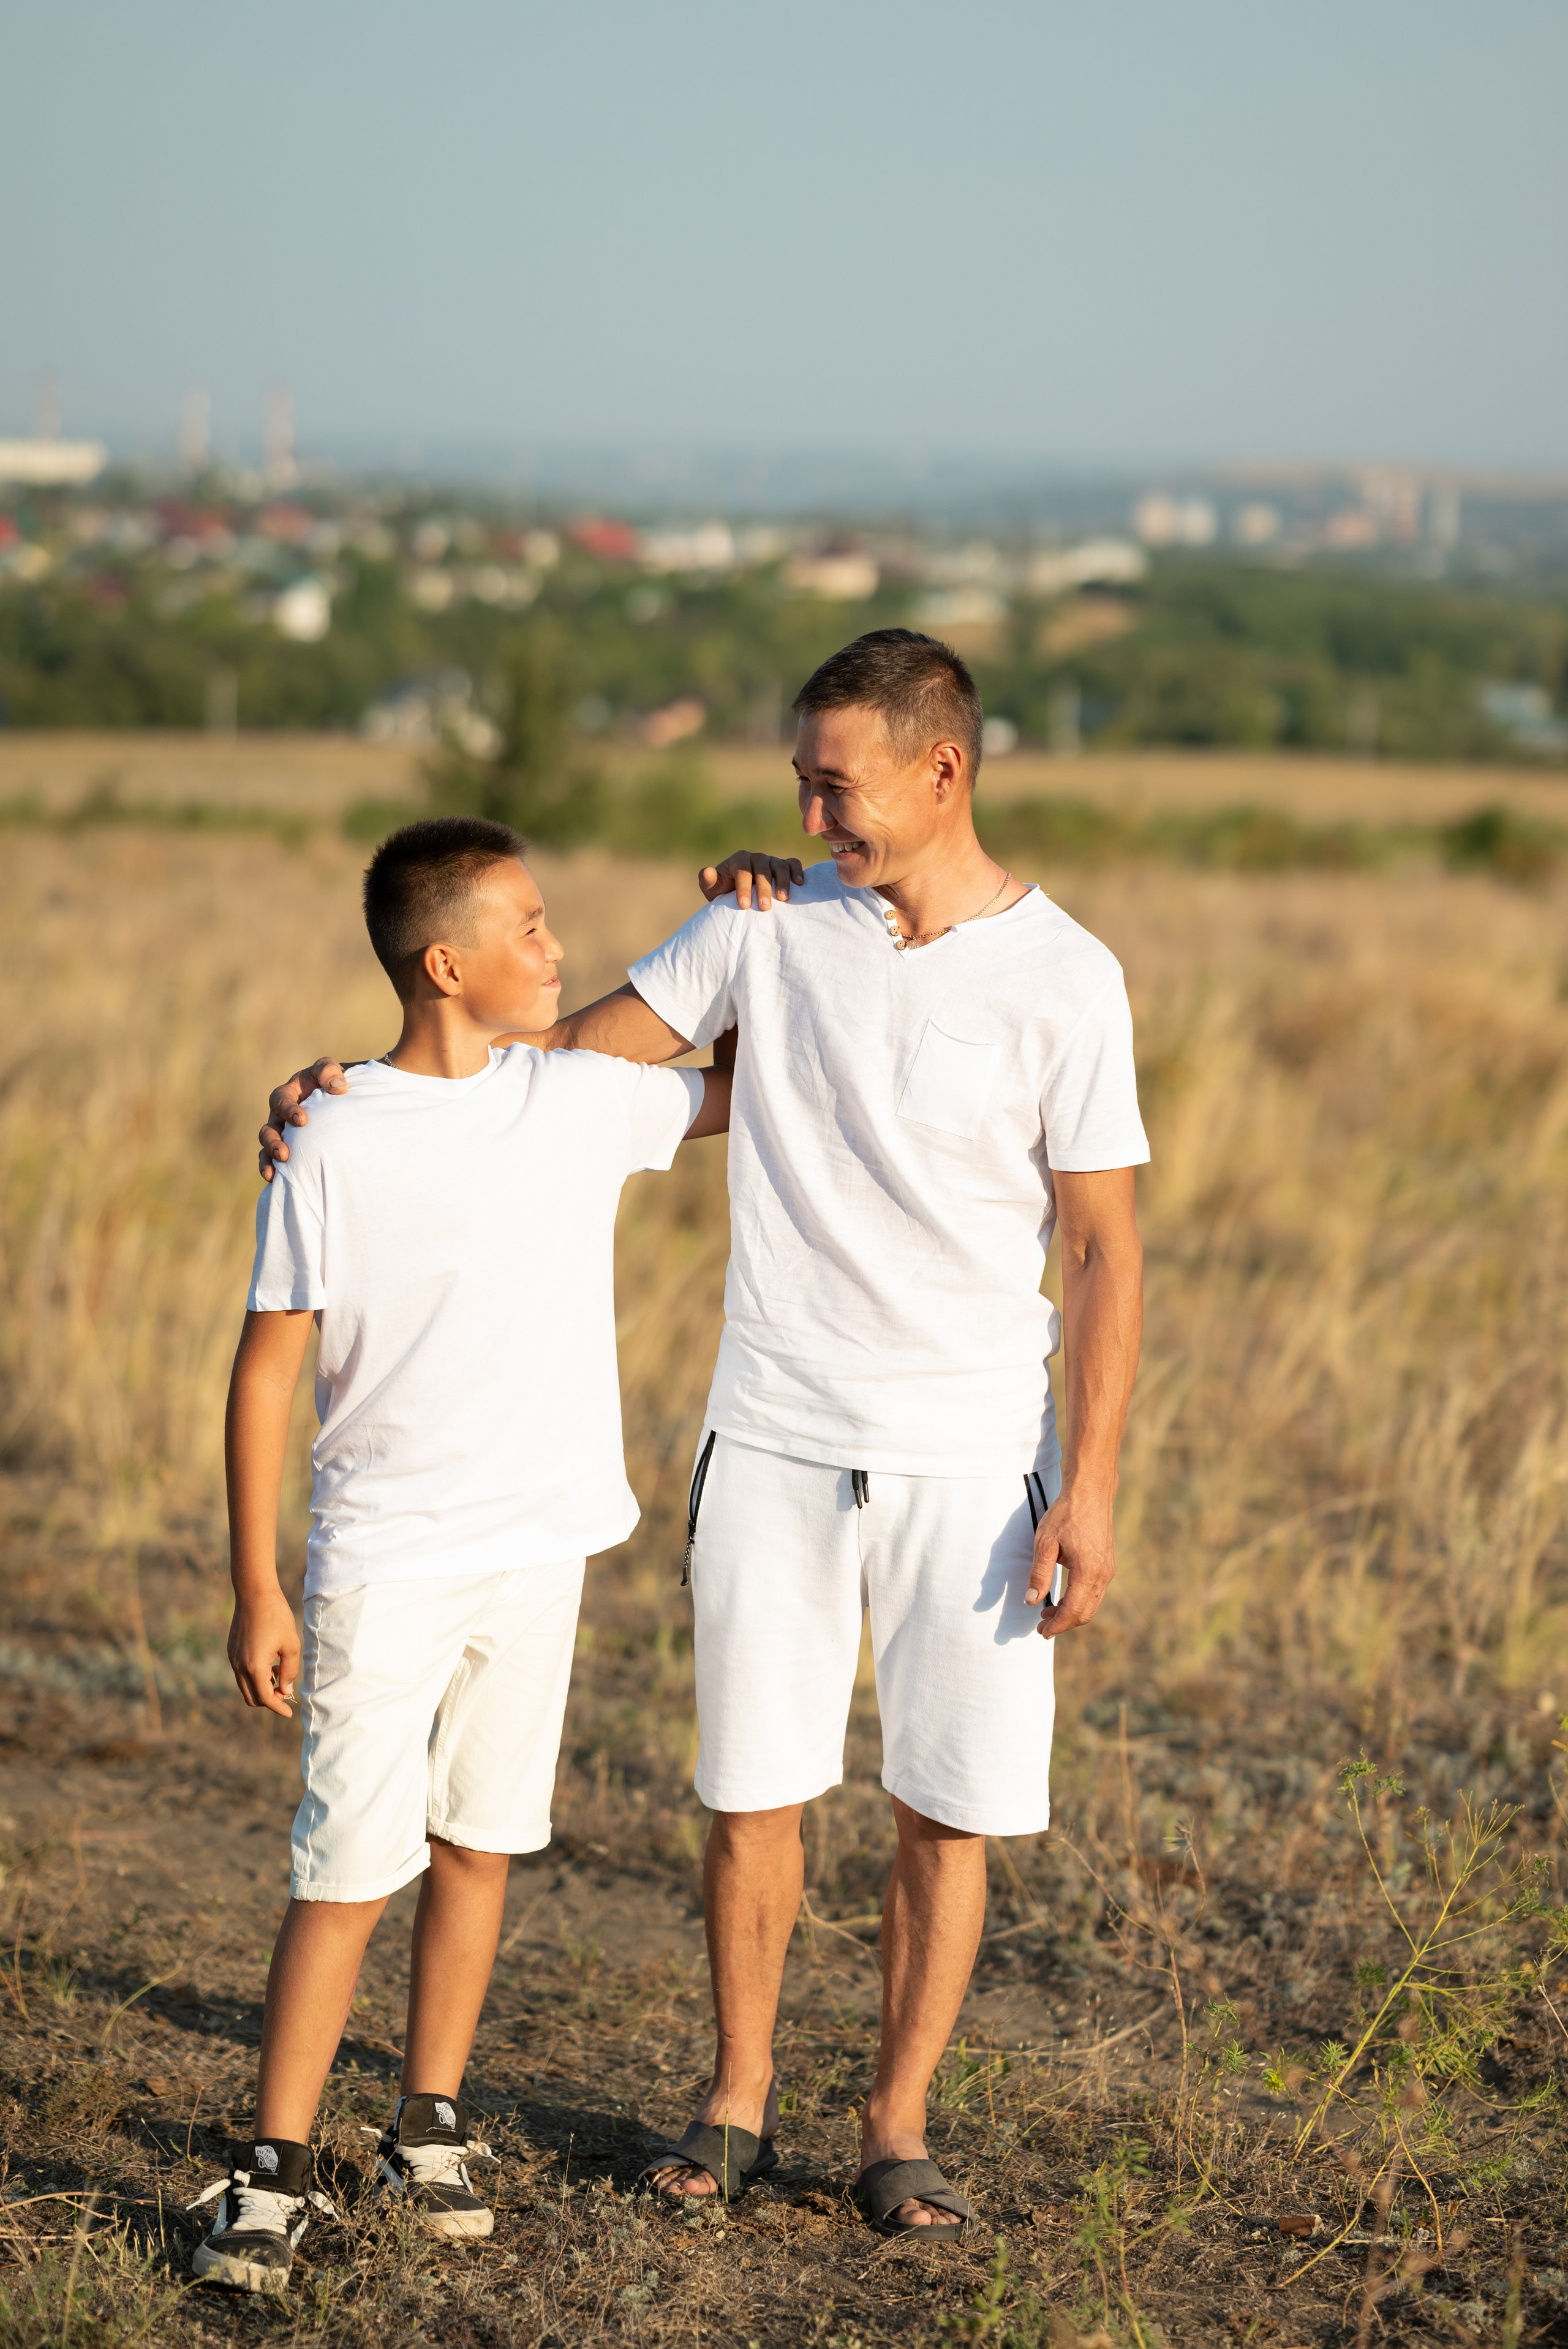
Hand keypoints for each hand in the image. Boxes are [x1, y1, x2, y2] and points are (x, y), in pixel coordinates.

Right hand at [228, 1587, 301, 1716]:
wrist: (254, 1594)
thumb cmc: (276, 1617)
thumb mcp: (291, 1645)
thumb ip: (289, 1671)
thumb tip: (286, 1690)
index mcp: (254, 1667)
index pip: (266, 1698)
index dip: (278, 1708)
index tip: (289, 1713)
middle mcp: (239, 1666)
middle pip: (252, 1698)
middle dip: (270, 1700)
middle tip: (286, 1691)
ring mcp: (232, 1659)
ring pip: (246, 1686)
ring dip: (262, 1687)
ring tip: (279, 1671)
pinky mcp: (231, 1651)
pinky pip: (241, 1673)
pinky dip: (255, 1676)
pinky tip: (270, 1662)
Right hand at [258, 1058, 347, 1180]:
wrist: (341, 1097)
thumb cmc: (333, 1081)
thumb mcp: (330, 1070)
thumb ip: (329, 1072)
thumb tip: (337, 1088)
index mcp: (288, 1094)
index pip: (281, 1101)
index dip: (288, 1110)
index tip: (303, 1120)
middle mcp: (280, 1116)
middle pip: (269, 1129)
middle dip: (274, 1142)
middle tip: (285, 1154)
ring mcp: (283, 1134)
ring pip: (267, 1148)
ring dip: (269, 1160)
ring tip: (274, 1172)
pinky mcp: (290, 1148)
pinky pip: (275, 1161)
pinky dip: (273, 1170)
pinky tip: (275, 1181)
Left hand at [698, 852, 804, 909]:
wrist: (741, 895)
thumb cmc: (725, 894)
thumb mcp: (713, 890)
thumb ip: (707, 881)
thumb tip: (707, 872)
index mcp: (738, 860)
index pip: (742, 871)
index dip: (743, 887)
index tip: (744, 906)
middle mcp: (755, 857)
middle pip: (762, 869)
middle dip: (763, 888)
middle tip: (765, 907)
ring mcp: (771, 860)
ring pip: (779, 866)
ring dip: (783, 881)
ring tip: (783, 899)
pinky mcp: (784, 865)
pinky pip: (793, 863)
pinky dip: (797, 871)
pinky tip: (799, 884)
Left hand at [1026, 1482, 1116, 1639]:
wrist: (1090, 1491)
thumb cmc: (1066, 1514)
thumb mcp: (1045, 1543)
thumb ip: (1039, 1574)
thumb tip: (1031, 1602)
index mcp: (1088, 1571)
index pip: (1073, 1611)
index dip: (1057, 1625)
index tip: (1041, 1632)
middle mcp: (1103, 1574)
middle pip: (1085, 1613)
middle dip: (1064, 1623)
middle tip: (1042, 1627)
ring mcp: (1109, 1570)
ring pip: (1091, 1604)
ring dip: (1071, 1613)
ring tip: (1047, 1612)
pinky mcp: (1108, 1564)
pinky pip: (1095, 1592)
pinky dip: (1079, 1600)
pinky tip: (1062, 1596)